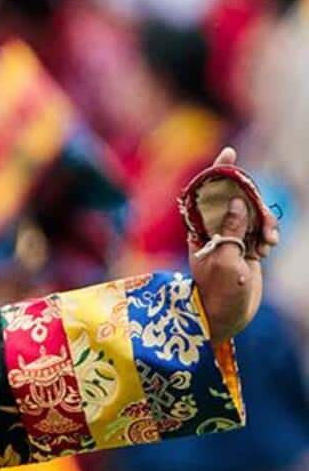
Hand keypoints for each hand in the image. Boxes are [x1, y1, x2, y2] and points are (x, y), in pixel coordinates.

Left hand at [187, 148, 276, 338]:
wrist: (226, 317)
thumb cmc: (219, 293)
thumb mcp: (225, 261)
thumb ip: (231, 230)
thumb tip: (236, 203)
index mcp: (200, 229)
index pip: (206, 193)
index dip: (218, 172)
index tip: (229, 153)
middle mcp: (214, 229)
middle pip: (238, 199)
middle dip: (256, 206)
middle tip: (264, 230)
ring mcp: (231, 236)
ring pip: (254, 213)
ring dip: (266, 224)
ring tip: (267, 246)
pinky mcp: (245, 246)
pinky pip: (262, 229)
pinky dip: (269, 234)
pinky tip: (268, 250)